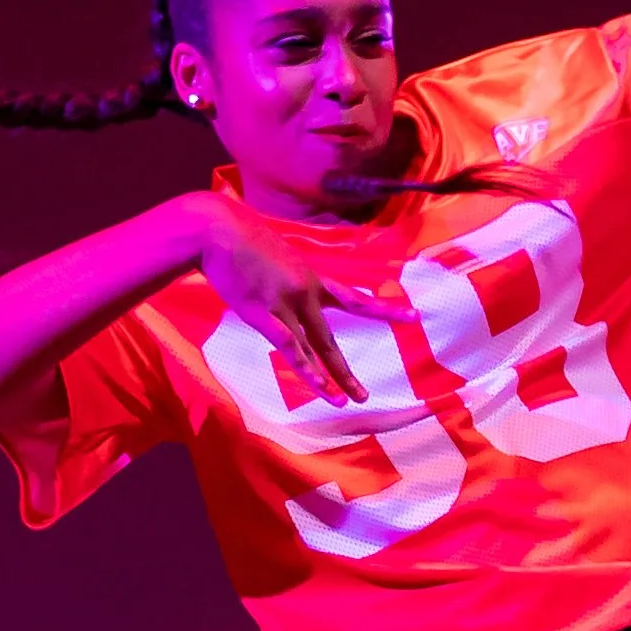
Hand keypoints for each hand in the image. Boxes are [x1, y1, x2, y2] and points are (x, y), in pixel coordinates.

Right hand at [196, 202, 390, 407]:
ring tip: (347, 402)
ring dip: (331, 378)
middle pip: (333, 339)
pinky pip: (290, 348)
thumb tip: (284, 289)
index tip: (412, 316)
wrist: (217, 228)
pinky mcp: (263, 313)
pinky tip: (321, 388)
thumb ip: (286, 277)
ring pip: (315, 349)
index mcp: (311, 278)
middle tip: (365, 396)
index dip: (384, 309)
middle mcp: (306, 293)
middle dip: (347, 371)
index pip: (355, 298)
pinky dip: (307, 370)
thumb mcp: (275, 255)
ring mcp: (286, 304)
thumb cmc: (239, 238)